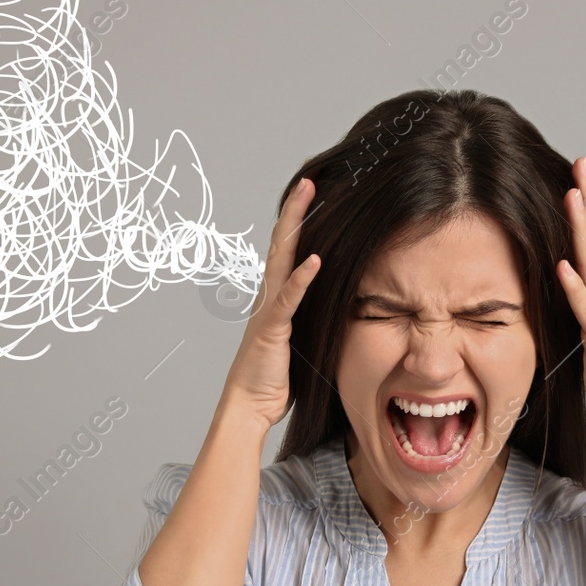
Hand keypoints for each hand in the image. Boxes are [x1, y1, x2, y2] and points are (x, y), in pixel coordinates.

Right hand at [218, 177, 322, 428]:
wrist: (248, 405)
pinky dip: (302, 279)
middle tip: (310, 179)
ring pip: (282, 258)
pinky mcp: (272, 329)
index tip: (314, 197)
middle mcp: (269, 297)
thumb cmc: (273, 378)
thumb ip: (311, 320)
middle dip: (296, 209)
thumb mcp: (300, 341)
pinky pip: (288, 299)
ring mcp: (268, 310)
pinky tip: (316, 260)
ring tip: (308, 196)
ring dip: (295, 226)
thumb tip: (336, 309)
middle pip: (282, 243)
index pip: (289, 252)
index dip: (299, 223)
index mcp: (276, 299)